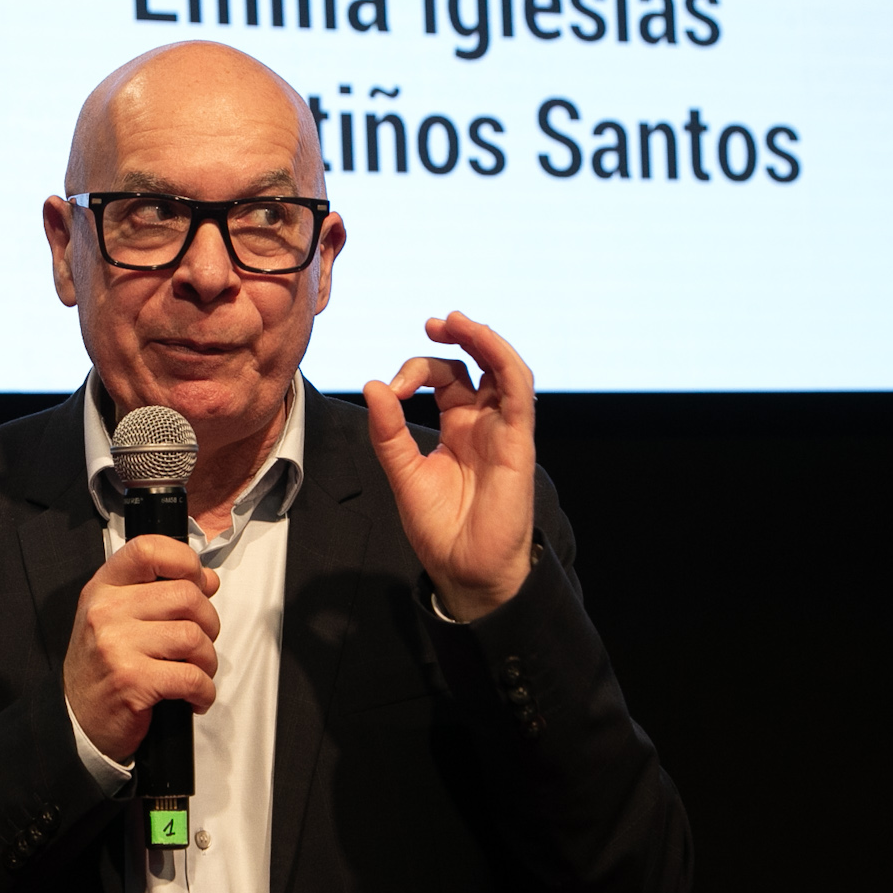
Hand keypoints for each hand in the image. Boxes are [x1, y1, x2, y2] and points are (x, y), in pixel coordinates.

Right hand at [65, 535, 221, 761]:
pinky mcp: (132, 681)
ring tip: (196, 672)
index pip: (147, 550)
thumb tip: (207, 580)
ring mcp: (116, 646)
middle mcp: (106, 612)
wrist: (75, 721)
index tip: (198, 581)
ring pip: (193, 636)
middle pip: (185, 595)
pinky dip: (204, 691)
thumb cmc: (102, 668)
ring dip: (207, 660)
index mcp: (103, 589)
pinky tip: (194, 698)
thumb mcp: (118, 619)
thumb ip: (158, 594)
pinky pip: (191, 677)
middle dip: (209, 622)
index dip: (184, 560)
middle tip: (199, 643)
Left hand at [362, 311, 536, 622]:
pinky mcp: (518, 443)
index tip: (391, 390)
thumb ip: (389, 432)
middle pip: (476, 365)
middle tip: (432, 324)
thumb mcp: (404, 472)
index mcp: (458, 428)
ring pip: (504, 369)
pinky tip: (481, 341)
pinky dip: (503, 361)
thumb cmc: (440, 528)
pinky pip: (519, 392)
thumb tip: (373, 386)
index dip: (417, 371)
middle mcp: (483, 424)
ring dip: (483, 339)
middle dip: (458, 338)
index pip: (446, 379)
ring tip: (455, 322)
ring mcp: (503, 431)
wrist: (464, 570)